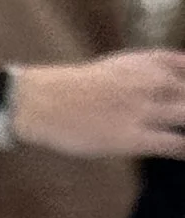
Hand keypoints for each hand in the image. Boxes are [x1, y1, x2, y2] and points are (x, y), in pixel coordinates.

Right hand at [12, 49, 184, 158]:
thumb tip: (176, 74)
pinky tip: (184, 155)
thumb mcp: (120, 64)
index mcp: (152, 62)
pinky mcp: (133, 137)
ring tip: (184, 135)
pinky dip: (184, 149)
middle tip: (181, 119)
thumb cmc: (75, 87)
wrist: (46, 101)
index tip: (181, 99)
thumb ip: (152, 67)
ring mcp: (144, 109)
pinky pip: (172, 143)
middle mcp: (154, 81)